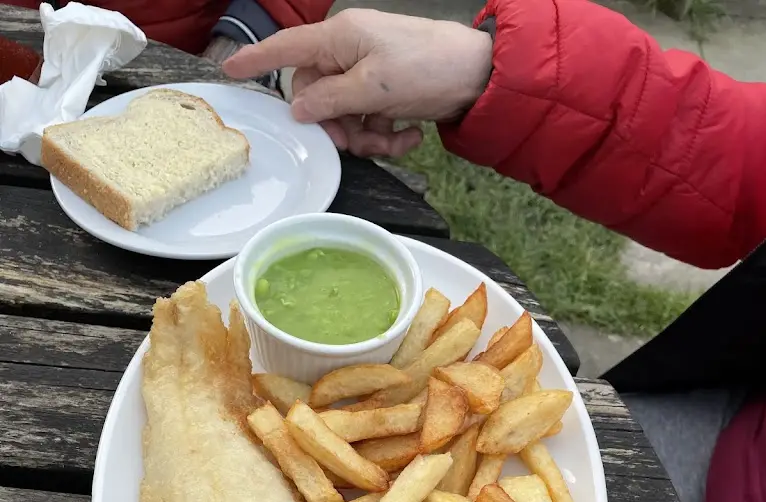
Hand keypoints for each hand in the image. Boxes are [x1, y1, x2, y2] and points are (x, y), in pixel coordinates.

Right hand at [224, 9, 492, 157]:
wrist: (479, 77)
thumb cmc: (428, 68)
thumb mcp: (372, 88)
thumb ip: (329, 101)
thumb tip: (298, 109)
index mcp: (340, 38)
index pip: (287, 49)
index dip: (257, 60)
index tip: (229, 70)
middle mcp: (351, 51)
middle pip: (318, 95)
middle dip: (336, 125)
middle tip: (355, 141)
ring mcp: (370, 72)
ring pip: (345, 115)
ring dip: (367, 137)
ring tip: (393, 139)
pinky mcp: (389, 93)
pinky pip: (371, 121)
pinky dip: (388, 135)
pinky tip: (410, 136)